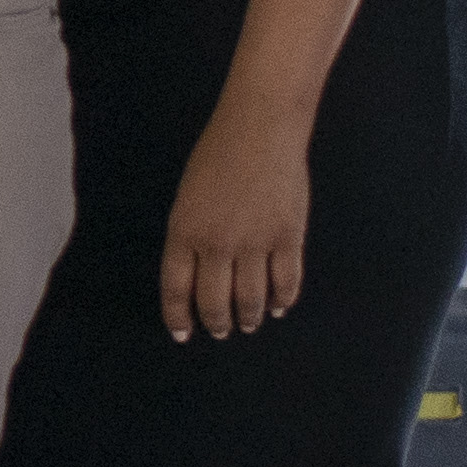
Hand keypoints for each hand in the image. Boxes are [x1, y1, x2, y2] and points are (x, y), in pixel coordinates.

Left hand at [160, 103, 312, 340]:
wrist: (259, 131)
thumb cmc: (216, 156)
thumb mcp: (188, 196)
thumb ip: (192, 234)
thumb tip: (200, 271)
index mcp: (184, 230)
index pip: (177, 288)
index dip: (179, 316)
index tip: (182, 334)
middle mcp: (218, 243)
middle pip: (215, 301)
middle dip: (216, 322)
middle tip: (219, 331)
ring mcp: (256, 243)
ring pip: (252, 298)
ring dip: (248, 316)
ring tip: (247, 324)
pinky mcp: (289, 238)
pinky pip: (286, 281)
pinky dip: (283, 300)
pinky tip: (278, 308)